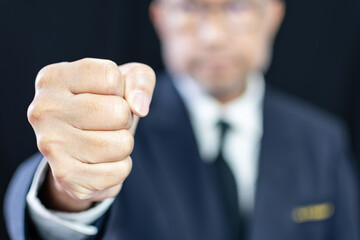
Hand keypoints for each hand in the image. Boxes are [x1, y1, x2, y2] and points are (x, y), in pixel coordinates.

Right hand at [28, 58, 155, 211]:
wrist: (81, 151)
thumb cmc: (105, 105)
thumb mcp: (126, 80)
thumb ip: (140, 80)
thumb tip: (140, 108)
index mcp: (53, 79)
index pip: (110, 77)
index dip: (122, 88)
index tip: (108, 94)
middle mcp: (44, 110)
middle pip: (118, 112)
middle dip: (125, 118)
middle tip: (109, 122)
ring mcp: (51, 145)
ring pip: (122, 144)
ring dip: (124, 144)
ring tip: (104, 140)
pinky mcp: (66, 177)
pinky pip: (119, 171)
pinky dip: (120, 167)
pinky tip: (101, 162)